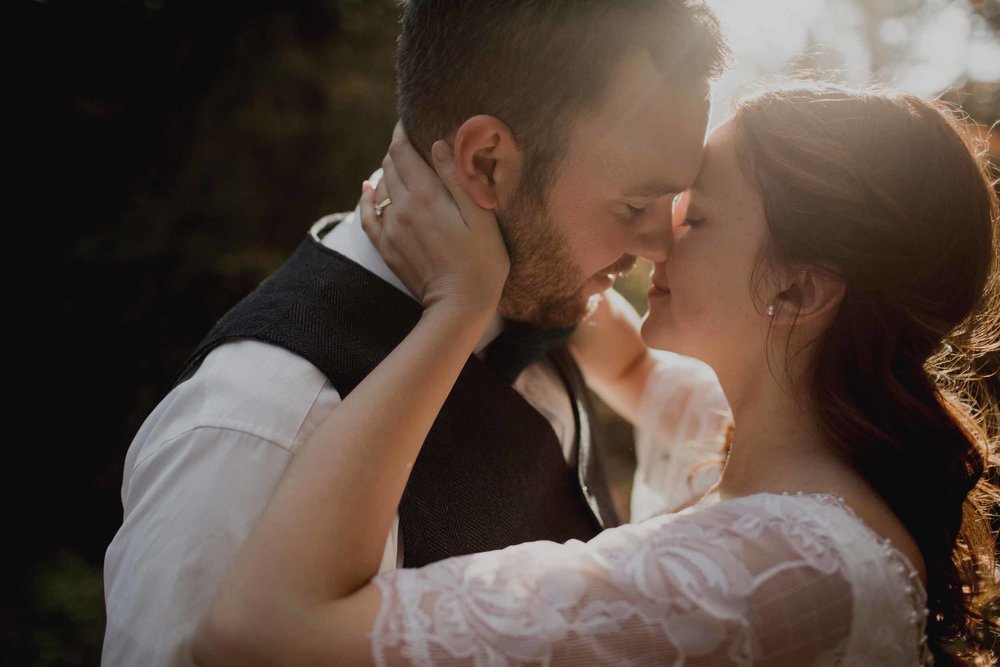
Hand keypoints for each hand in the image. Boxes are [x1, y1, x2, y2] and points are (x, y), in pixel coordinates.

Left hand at [360, 121, 509, 318]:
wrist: (460, 305)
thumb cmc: (483, 260)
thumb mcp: (481, 215)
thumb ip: (458, 177)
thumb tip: (438, 145)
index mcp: (426, 195)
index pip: (403, 150)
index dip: (403, 131)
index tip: (409, 120)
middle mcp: (403, 208)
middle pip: (390, 165)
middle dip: (398, 148)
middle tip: (411, 141)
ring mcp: (391, 229)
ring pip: (381, 187)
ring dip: (389, 171)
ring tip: (402, 163)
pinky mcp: (388, 248)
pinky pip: (368, 216)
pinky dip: (367, 198)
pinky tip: (369, 189)